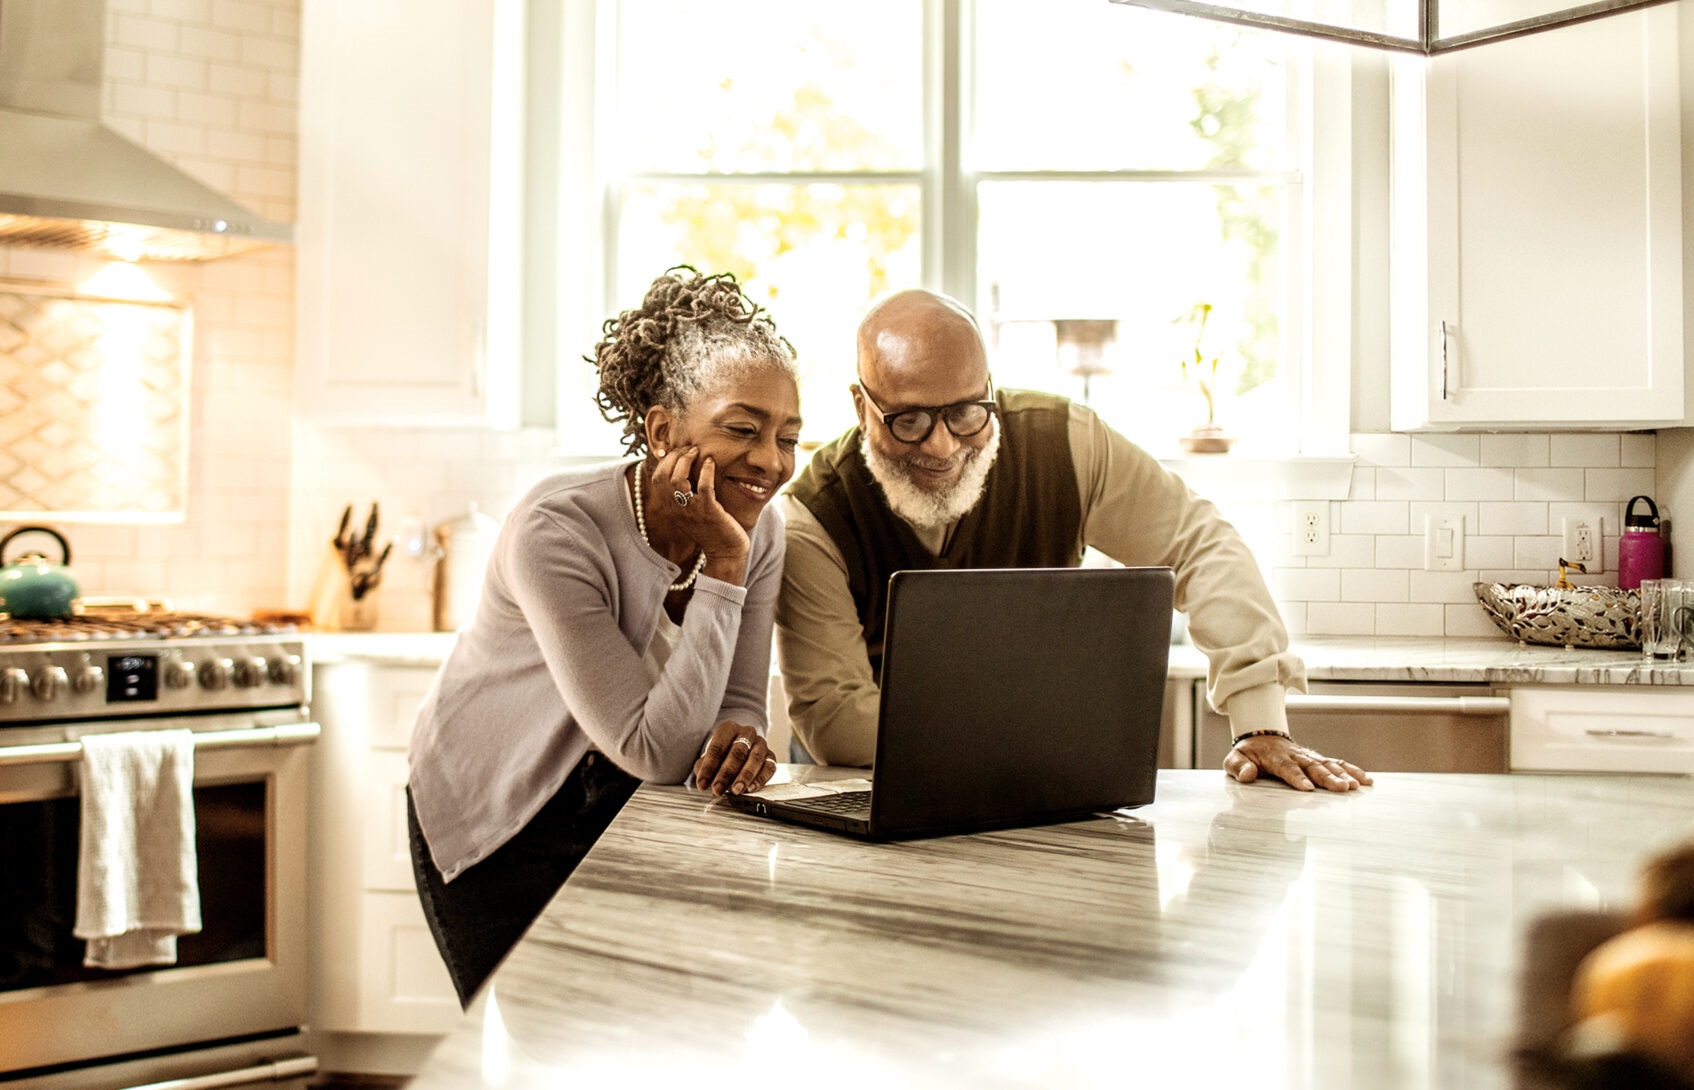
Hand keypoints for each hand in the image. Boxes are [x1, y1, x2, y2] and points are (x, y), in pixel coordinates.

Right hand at [648, 447, 748, 580]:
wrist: (725, 551)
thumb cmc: (710, 528)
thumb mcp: (690, 511)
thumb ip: (683, 494)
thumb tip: (681, 468)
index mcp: (670, 508)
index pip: (656, 479)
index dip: (665, 461)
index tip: (678, 452)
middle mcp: (676, 509)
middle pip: (664, 476)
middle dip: (675, 456)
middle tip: (690, 449)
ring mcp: (692, 510)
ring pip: (678, 479)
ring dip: (687, 460)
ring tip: (697, 452)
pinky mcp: (709, 511)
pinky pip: (704, 486)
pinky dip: (707, 470)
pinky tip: (711, 462)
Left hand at [693, 721, 776, 796]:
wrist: (741, 748)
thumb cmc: (722, 754)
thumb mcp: (708, 757)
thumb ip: (704, 767)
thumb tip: (704, 781)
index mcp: (728, 729)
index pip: (717, 747)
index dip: (709, 767)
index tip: (702, 784)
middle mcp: (747, 733)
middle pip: (738, 752)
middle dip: (726, 773)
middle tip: (718, 789)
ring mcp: (761, 743)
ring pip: (755, 759)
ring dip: (745, 777)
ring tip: (736, 790)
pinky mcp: (771, 756)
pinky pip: (769, 767)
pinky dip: (760, 779)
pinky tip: (751, 788)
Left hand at [1224, 734, 1371, 791]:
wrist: (1260, 737)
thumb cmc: (1248, 753)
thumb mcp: (1234, 759)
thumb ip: (1238, 767)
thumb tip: (1247, 775)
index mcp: (1275, 758)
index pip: (1287, 768)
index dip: (1297, 778)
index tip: (1307, 789)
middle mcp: (1296, 756)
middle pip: (1313, 767)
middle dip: (1328, 777)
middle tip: (1342, 788)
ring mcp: (1308, 757)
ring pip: (1328, 764)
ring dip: (1343, 775)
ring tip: (1357, 786)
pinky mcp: (1317, 760)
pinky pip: (1337, 763)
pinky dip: (1352, 770)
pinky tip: (1366, 780)